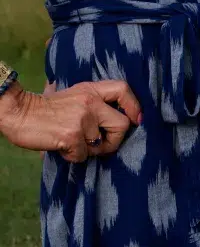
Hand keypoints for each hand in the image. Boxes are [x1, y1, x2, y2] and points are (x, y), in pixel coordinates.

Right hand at [0, 81, 141, 162]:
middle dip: (115, 141)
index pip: (123, 90)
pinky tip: (61, 148)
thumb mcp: (73, 97)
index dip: (134, 106)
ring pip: (101, 145)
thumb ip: (94, 104)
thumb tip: (121, 122)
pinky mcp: (71, 135)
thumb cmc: (45, 109)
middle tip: (100, 146)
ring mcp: (82, 118)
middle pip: (122, 124)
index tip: (135, 120)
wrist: (17, 113)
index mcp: (91, 90)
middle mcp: (90, 102)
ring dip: (88, 150)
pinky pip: (83, 155)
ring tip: (71, 143)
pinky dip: (73, 156)